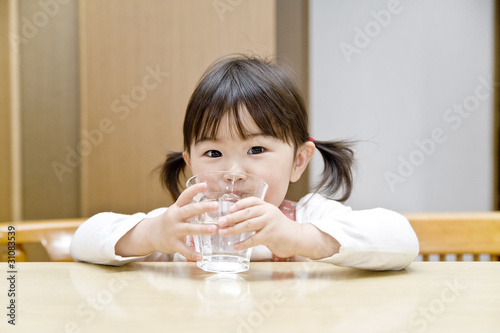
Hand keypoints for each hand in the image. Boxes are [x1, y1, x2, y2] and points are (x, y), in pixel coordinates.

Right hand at [115, 183, 217, 260]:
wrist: (150, 234)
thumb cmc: (170, 221)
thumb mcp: (177, 211)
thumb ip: (191, 207)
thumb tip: (212, 201)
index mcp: (177, 207)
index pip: (185, 196)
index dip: (195, 189)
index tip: (205, 184)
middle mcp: (174, 217)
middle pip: (189, 210)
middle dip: (202, 207)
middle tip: (215, 205)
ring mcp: (173, 230)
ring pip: (188, 229)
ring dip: (201, 229)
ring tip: (214, 229)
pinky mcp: (172, 244)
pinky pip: (183, 249)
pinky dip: (192, 253)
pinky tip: (200, 256)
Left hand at [217, 197, 340, 258]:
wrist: (298, 238)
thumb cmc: (280, 229)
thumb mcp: (270, 218)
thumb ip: (257, 217)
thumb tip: (235, 220)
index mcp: (267, 206)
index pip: (251, 201)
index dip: (239, 204)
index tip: (228, 209)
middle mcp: (268, 212)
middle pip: (246, 213)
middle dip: (231, 217)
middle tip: (220, 222)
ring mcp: (270, 223)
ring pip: (248, 225)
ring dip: (233, 229)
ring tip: (223, 233)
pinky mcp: (271, 235)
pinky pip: (253, 239)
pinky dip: (242, 243)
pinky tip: (234, 246)